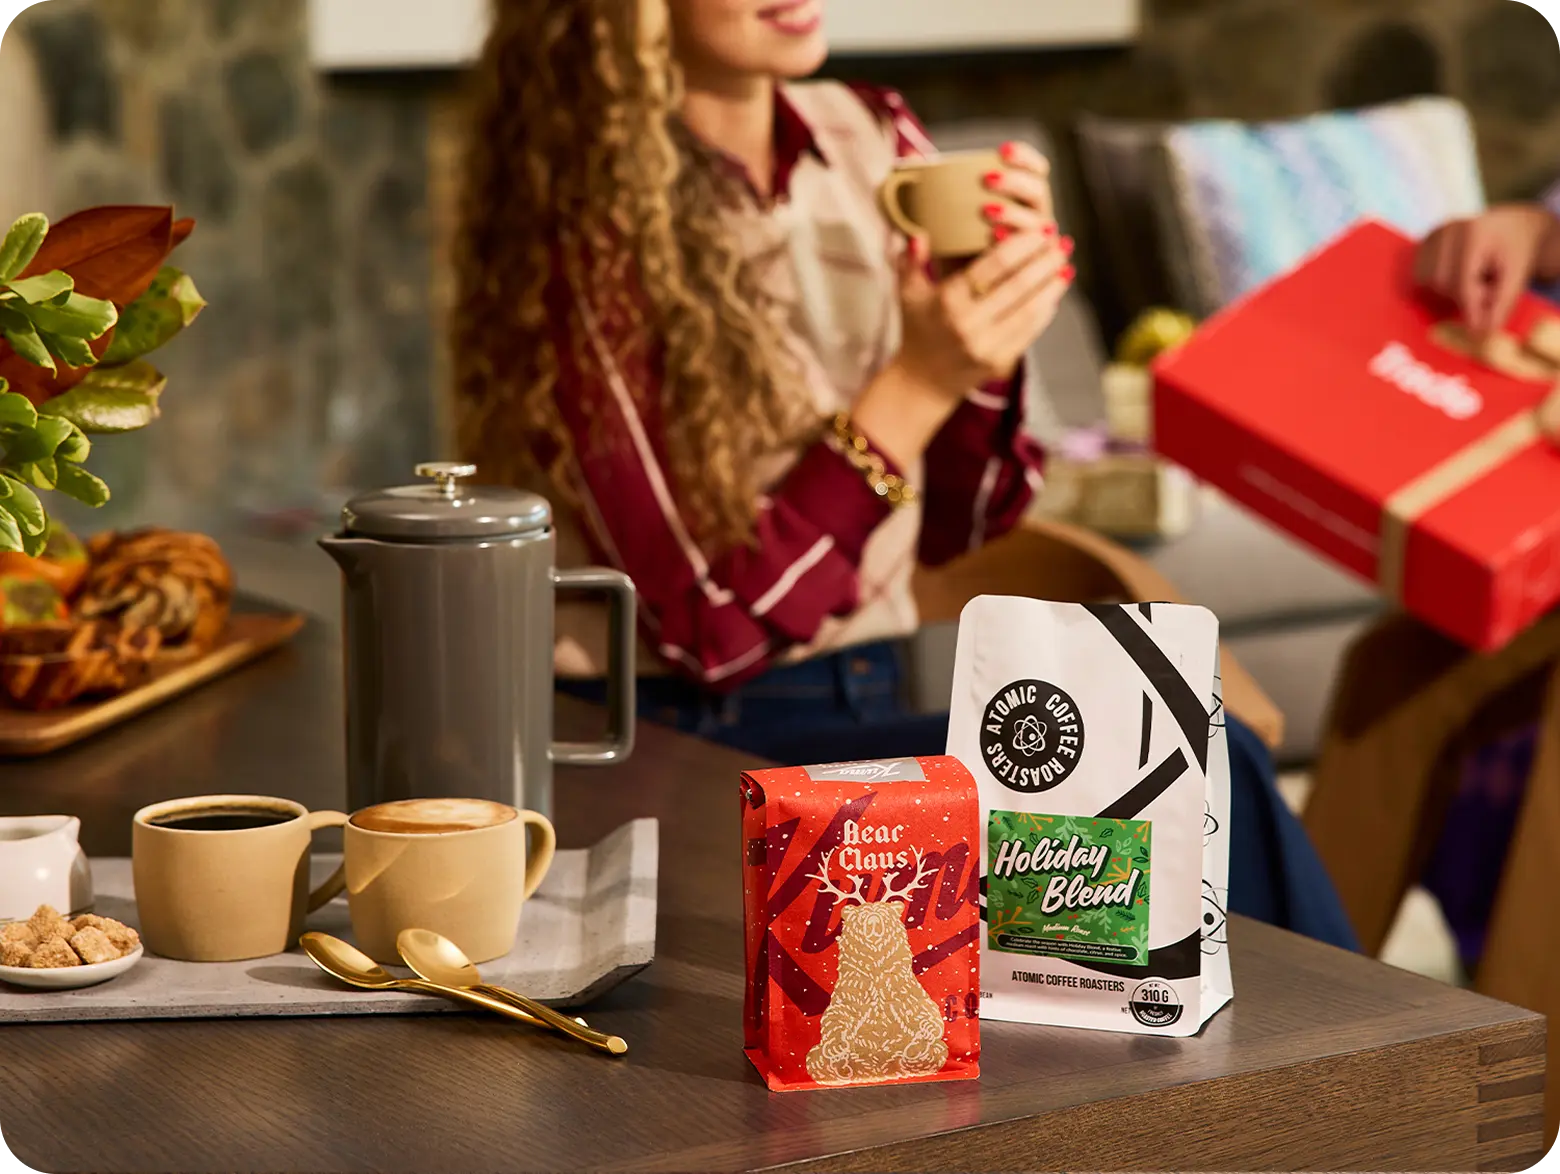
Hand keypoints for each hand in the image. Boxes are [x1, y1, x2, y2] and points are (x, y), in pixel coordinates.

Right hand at [896, 227, 1073, 392]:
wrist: (923, 382)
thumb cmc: (918, 329)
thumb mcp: (908, 294)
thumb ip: (911, 262)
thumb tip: (918, 232)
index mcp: (948, 301)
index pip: (993, 266)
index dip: (1022, 244)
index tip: (1040, 230)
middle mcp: (968, 324)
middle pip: (1018, 285)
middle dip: (1045, 261)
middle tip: (1062, 243)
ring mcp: (986, 346)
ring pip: (1030, 309)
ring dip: (1052, 285)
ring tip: (1065, 265)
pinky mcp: (999, 363)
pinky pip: (1030, 331)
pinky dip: (1046, 310)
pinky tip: (1054, 293)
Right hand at [1414, 204, 1559, 337]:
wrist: (1511, 226)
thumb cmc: (1515, 251)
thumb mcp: (1518, 275)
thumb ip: (1502, 302)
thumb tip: (1482, 331)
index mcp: (1473, 233)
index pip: (1462, 281)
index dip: (1470, 308)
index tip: (1479, 329)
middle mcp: (1447, 230)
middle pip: (1440, 283)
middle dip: (1460, 296)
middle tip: (1485, 292)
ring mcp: (1431, 235)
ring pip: (1426, 283)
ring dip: (1447, 292)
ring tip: (1471, 281)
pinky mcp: (1422, 242)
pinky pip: (1419, 278)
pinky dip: (1436, 285)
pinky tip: (1456, 276)